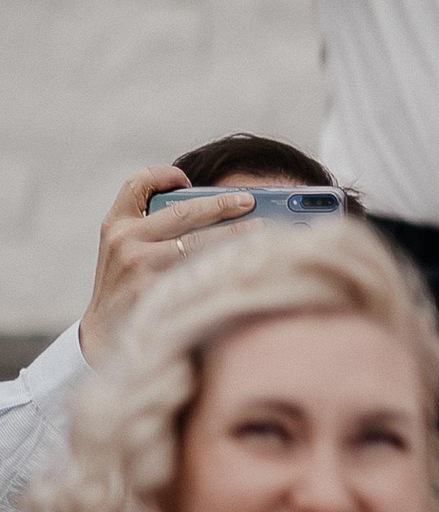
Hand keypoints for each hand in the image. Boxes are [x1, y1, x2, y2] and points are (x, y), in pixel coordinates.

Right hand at [78, 169, 255, 361]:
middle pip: (183, 212)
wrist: (104, 335)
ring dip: (234, 235)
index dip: (164, 175)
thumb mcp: (123, 250)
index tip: (189, 178)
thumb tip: (213, 207)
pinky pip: (201, 273)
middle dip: (221, 205)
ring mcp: (140, 268)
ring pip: (198, 243)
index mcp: (116, 226)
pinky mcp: (157, 294)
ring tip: (260, 230)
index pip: (137, 185)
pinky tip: (248, 263)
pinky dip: (226, 265)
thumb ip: (151, 226)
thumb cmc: (127, 286)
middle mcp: (125, 242)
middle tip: (250, 200)